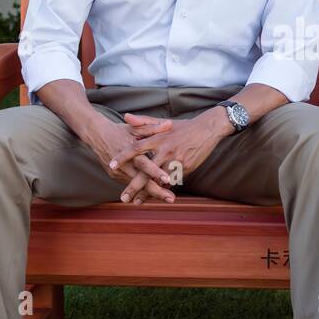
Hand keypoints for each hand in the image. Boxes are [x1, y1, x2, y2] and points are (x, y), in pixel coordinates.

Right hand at [80, 112, 175, 204]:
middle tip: (171, 199)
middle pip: (141, 181)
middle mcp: (124, 164)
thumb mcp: (136, 127)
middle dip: (156, 191)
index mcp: (130, 151)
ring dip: (151, 193)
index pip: (144, 164)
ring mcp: (118, 172)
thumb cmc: (120, 130)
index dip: (155, 172)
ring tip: (168, 199)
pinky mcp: (115, 176)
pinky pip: (131, 184)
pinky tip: (157, 194)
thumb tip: (170, 124)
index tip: (168, 180)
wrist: (96, 135)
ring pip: (136, 186)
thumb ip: (153, 127)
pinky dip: (143, 190)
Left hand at [113, 108, 229, 189]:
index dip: (123, 156)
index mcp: (158, 138)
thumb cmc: (183, 126)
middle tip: (123, 198)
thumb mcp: (163, 122)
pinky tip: (156, 196)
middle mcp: (166, 151)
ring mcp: (177, 161)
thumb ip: (143, 121)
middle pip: (146, 171)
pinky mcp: (186, 168)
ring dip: (148, 193)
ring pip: (159, 181)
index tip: (111, 165)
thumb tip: (125, 117)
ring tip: (137, 201)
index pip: (136, 148)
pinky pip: (173, 181)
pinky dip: (164, 188)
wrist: (207, 129)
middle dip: (134, 186)